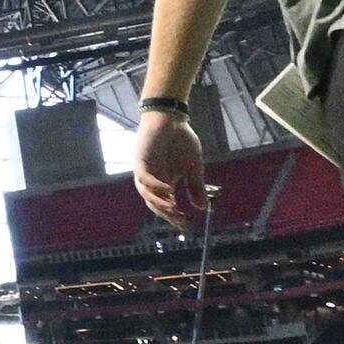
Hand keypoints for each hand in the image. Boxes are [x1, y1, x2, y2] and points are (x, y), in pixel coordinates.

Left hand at [133, 109, 207, 223]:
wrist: (171, 118)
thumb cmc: (181, 140)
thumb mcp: (193, 166)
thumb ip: (195, 186)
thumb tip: (202, 208)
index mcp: (164, 182)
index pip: (166, 205)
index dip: (174, 216)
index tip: (185, 226)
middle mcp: (153, 180)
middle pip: (154, 203)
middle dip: (167, 213)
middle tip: (180, 220)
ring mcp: (146, 170)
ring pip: (147, 194)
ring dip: (159, 203)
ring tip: (173, 209)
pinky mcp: (141, 160)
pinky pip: (144, 178)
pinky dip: (154, 186)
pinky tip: (167, 191)